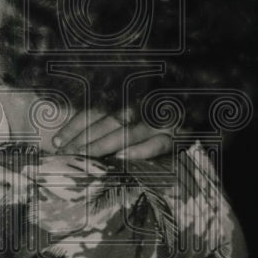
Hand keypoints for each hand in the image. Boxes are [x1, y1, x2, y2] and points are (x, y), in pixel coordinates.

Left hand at [53, 107, 173, 159]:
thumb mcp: (134, 114)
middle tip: (65, 155)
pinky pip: (157, 144)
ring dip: (104, 146)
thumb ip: (108, 121)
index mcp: (130, 98)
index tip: (56, 142)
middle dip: (85, 139)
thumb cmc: (159, 117)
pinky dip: (139, 151)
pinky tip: (121, 159)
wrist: (201, 111)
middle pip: (108, 121)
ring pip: (128, 132)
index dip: (75, 125)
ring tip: (85, 158)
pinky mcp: (178, 137)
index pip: (97, 110)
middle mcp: (143, 106)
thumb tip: (71, 139)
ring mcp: (160, 121)